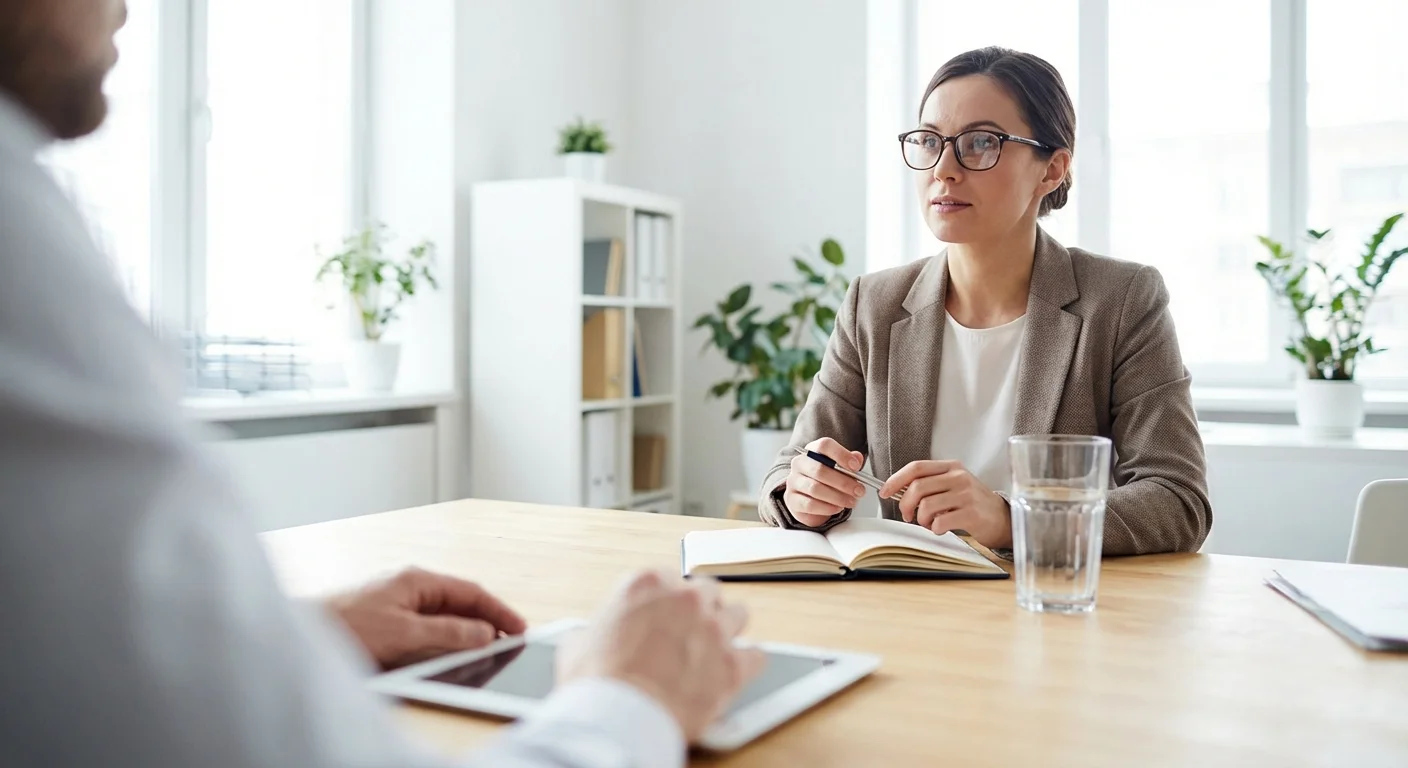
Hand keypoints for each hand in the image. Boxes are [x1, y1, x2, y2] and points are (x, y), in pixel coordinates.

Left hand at [326, 567, 526, 669]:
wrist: (301, 633)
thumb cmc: (345, 627)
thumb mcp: (405, 633)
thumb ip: (448, 632)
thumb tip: (484, 632)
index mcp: (416, 579)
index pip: (470, 591)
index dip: (498, 610)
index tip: (519, 627)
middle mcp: (407, 584)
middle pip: (458, 600)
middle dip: (486, 618)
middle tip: (508, 639)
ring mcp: (394, 598)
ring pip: (442, 611)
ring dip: (465, 627)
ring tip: (484, 646)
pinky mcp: (383, 615)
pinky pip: (425, 621)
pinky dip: (444, 633)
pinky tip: (447, 647)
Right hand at [557, 570, 765, 741]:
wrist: (618, 719)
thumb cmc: (595, 684)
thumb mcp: (579, 645)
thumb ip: (599, 630)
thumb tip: (593, 639)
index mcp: (647, 584)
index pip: (670, 579)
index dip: (668, 601)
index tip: (667, 615)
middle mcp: (685, 599)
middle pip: (708, 590)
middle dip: (702, 609)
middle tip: (692, 630)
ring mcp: (713, 629)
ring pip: (738, 614)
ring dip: (728, 629)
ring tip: (717, 648)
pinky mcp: (733, 664)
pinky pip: (756, 655)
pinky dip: (747, 663)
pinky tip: (736, 671)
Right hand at [782, 437, 866, 526]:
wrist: (812, 501)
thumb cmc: (829, 481)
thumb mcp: (842, 469)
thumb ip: (851, 462)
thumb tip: (857, 458)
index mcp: (813, 451)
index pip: (824, 445)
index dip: (841, 455)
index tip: (856, 467)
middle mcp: (800, 463)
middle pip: (820, 469)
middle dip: (843, 482)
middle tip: (859, 491)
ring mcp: (793, 481)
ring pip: (815, 488)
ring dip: (837, 497)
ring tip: (851, 501)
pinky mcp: (792, 500)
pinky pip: (809, 504)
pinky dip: (827, 508)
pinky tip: (838, 508)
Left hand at [879, 461, 1011, 547]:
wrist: (1002, 518)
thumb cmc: (972, 503)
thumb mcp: (953, 485)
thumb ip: (929, 485)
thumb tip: (898, 492)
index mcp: (951, 467)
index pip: (916, 468)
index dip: (896, 480)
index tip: (884, 492)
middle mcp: (958, 477)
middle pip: (917, 487)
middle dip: (905, 505)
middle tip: (907, 515)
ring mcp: (966, 494)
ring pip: (926, 506)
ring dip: (921, 519)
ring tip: (928, 523)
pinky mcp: (971, 513)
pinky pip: (940, 522)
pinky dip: (934, 529)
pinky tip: (941, 529)